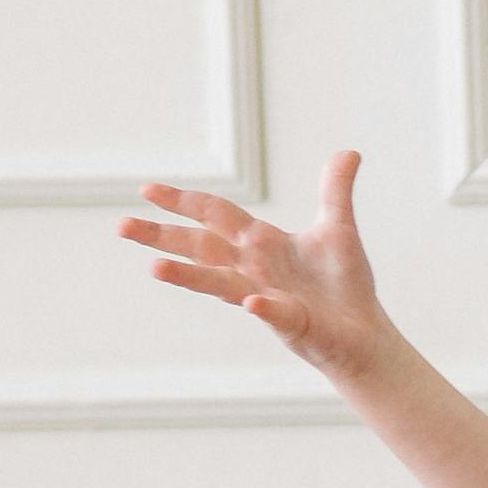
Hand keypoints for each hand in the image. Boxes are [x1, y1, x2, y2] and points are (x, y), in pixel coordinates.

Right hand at [123, 153, 397, 391]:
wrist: (365, 335)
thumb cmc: (345, 287)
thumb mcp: (338, 229)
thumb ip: (335, 191)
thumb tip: (348, 152)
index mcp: (261, 243)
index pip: (214, 216)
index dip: (183, 201)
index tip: (146, 190)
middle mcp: (253, 269)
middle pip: (201, 247)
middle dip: (163, 235)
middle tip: (122, 226)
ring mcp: (266, 297)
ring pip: (219, 283)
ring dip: (188, 276)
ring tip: (154, 268)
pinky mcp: (291, 322)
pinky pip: (273, 311)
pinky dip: (262, 305)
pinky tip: (250, 300)